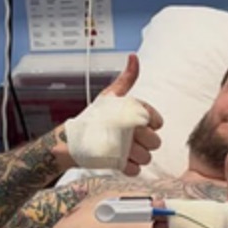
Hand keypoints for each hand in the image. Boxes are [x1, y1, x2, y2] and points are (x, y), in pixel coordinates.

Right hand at [65, 54, 162, 174]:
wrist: (71, 140)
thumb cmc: (92, 118)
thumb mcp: (110, 95)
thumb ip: (126, 78)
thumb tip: (133, 57)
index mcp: (131, 109)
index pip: (157, 121)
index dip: (149, 125)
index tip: (137, 125)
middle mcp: (130, 128)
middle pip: (155, 142)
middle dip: (145, 143)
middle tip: (130, 140)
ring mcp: (124, 147)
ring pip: (147, 158)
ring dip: (138, 157)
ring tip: (125, 151)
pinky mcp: (117, 163)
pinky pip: (135, 170)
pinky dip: (129, 167)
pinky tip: (121, 160)